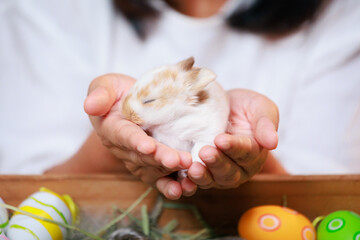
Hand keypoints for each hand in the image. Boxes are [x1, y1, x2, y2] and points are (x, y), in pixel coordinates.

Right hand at [84, 74, 194, 199]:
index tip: (148, 147)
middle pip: (141, 156)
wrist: (132, 104)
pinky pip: (160, 178)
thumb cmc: (118, 93)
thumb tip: (90, 105)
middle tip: (178, 160)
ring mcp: (138, 159)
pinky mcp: (152, 165)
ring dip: (170, 169)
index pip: (124, 136)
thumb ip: (100, 93)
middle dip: (160, 158)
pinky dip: (172, 185)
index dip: (135, 142)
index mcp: (112, 129)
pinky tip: (186, 187)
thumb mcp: (107, 85)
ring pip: (153, 168)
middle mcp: (124, 149)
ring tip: (188, 166)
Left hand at [187, 89, 279, 188]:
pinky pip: (197, 181)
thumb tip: (273, 142)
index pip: (246, 152)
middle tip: (205, 152)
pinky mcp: (203, 173)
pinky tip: (182, 177)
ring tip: (193, 168)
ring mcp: (220, 173)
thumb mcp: (260, 107)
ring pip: (213, 179)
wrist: (223, 108)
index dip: (234, 147)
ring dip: (203, 175)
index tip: (221, 139)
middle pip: (230, 171)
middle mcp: (239, 168)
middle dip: (217, 162)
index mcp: (255, 153)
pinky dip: (189, 181)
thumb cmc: (245, 107)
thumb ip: (266, 124)